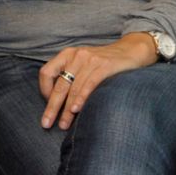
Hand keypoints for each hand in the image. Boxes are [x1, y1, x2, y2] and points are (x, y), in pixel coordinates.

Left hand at [38, 35, 158, 129]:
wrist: (131, 50)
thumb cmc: (104, 62)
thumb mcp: (83, 64)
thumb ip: (70, 77)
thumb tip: (57, 103)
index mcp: (67, 54)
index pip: (46, 73)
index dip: (44, 91)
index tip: (48, 105)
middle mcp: (76, 56)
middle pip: (60, 85)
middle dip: (52, 107)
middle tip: (46, 123)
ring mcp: (91, 60)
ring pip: (74, 88)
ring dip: (67, 110)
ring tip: (63, 124)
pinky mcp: (105, 66)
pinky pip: (89, 84)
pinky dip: (82, 98)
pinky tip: (76, 110)